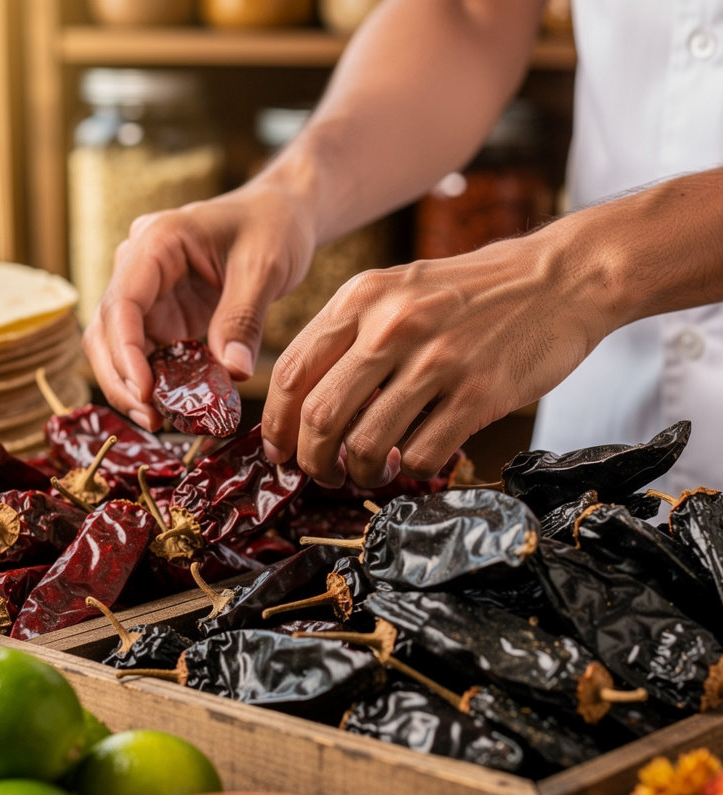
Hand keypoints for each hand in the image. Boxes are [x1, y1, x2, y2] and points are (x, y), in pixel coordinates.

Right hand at [81, 184, 316, 430]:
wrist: (281, 215)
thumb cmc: (273, 226)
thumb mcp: (265, 268)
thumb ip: (244, 318)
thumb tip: (233, 372)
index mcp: (157, 242)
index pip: (122, 302)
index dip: (125, 352)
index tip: (145, 392)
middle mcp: (139, 267)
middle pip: (106, 330)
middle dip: (121, 379)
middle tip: (151, 419)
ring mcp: (148, 294)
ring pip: (116, 348)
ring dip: (130, 387)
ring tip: (157, 421)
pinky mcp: (162, 317)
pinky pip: (145, 355)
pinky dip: (153, 384)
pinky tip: (170, 409)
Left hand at [260, 227, 608, 487]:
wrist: (561, 277)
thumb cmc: (472, 291)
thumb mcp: (398, 288)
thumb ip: (350, 333)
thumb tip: (304, 399)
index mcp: (362, 299)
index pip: (293, 372)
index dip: (276, 423)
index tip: (279, 450)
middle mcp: (391, 327)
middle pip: (320, 417)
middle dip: (312, 460)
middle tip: (321, 473)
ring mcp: (436, 361)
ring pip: (367, 445)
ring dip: (359, 474)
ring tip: (367, 474)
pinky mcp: (477, 394)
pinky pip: (422, 455)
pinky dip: (410, 472)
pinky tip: (413, 464)